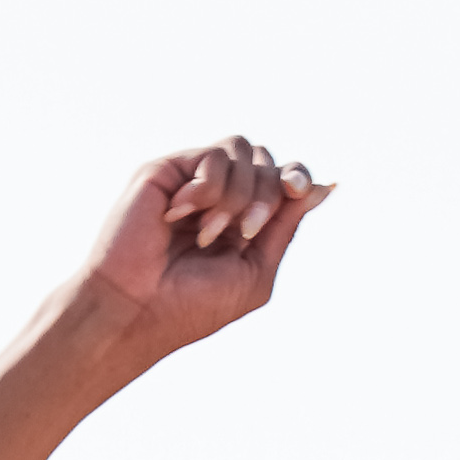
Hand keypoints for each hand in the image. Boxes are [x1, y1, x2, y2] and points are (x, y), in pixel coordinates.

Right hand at [82, 137, 332, 356]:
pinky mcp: (168, 169)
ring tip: (207, 233)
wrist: (138, 311)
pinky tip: (181, 216)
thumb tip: (322, 186)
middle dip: (267, 194)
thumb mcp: (255, 272)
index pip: (283, 178)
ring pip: (243, 149)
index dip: (298, 177)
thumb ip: (286, 227)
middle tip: (243, 231)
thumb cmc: (191, 305)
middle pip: (267, 160)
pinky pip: (214, 154)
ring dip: (238, 195)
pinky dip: (209, 189)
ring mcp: (192, 180)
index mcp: (243, 221)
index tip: (298, 189)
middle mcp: (219, 196)